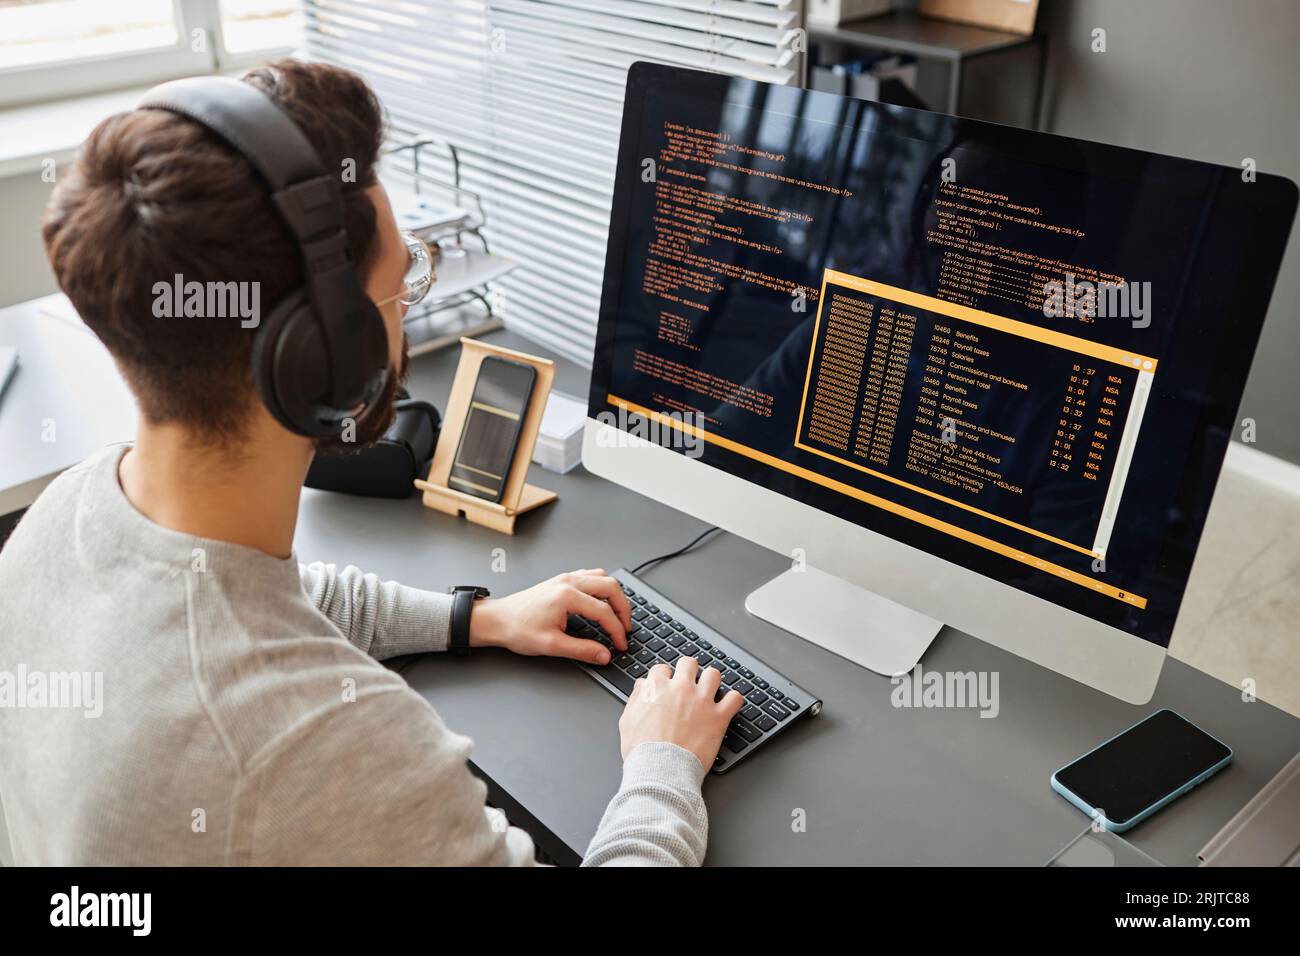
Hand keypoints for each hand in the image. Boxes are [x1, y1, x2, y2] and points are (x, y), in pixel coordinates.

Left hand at [468, 568, 632, 664]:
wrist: (498, 619)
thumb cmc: (518, 629)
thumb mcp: (551, 645)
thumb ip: (582, 650)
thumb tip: (604, 655)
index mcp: (567, 596)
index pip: (604, 612)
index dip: (617, 631)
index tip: (620, 644)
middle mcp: (569, 582)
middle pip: (611, 588)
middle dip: (624, 609)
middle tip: (626, 628)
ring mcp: (566, 578)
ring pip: (603, 578)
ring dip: (615, 596)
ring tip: (618, 616)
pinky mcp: (562, 580)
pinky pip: (591, 576)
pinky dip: (603, 589)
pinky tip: (602, 602)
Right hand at [619, 657, 743, 770]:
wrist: (660, 770)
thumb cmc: (642, 750)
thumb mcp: (627, 720)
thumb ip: (636, 697)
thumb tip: (642, 685)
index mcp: (657, 687)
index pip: (662, 668)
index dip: (665, 676)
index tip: (667, 684)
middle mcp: (681, 688)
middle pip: (689, 663)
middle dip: (689, 670)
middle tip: (689, 681)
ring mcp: (701, 701)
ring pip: (713, 674)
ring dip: (711, 681)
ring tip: (709, 690)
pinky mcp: (718, 717)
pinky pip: (735, 698)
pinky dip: (733, 700)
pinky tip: (728, 705)